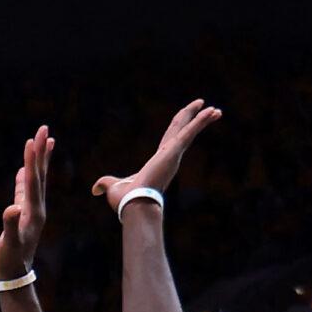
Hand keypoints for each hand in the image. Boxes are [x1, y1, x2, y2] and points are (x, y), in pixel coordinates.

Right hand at [0, 126, 53, 281]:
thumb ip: (10, 226)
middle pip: (40, 174)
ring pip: (37, 180)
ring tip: (44, 141)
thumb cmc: (10, 260)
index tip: (34, 139)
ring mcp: (31, 211)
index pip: (34, 180)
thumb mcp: (9, 244)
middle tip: (44, 128)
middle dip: (41, 151)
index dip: (33, 159)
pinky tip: (26, 168)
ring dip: (39, 160)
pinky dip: (26, 176)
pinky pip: (26, 190)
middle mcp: (37, 208)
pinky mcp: (23, 214)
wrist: (14, 274)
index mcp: (33, 212)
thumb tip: (12, 209)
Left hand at [93, 99, 221, 215]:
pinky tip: (211, 112)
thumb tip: (94, 189)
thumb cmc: (125, 199)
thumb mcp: (112, 186)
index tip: (188, 119)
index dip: (179, 127)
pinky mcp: (174, 151)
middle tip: (207, 107)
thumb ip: (105, 183)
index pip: (171, 139)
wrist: (133, 204)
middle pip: (182, 130)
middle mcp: (169, 156)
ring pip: (190, 130)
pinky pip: (190, 132)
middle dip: (194, 118)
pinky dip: (200, 122)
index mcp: (158, 161)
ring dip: (203, 119)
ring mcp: (173, 153)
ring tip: (217, 111)